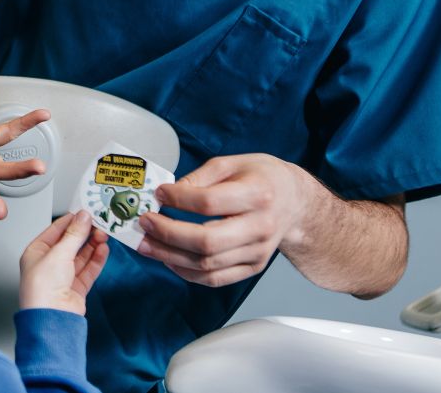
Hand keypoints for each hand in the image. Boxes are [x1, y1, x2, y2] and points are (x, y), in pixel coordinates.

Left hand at [19, 212, 109, 314]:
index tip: (85, 211)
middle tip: (99, 223)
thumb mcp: (59, 254)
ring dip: (93, 245)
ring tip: (104, 235)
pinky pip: (88, 270)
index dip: (71, 220)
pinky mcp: (75, 288)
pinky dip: (96, 259)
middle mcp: (48, 264)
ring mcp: (62, 277)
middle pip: (70, 243)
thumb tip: (83, 217)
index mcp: (36, 252)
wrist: (51, 318)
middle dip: (85, 233)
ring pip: (81, 256)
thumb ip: (74, 235)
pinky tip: (103, 250)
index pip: (55, 230)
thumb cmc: (42, 289)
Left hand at [137, 153, 315, 286]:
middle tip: (145, 223)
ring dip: (170, 256)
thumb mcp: (233, 163)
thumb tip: (168, 194)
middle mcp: (260, 227)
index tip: (160, 193)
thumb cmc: (262, 179)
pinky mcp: (253, 267)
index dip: (179, 199)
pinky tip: (168, 258)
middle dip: (168, 234)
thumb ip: (200, 177)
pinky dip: (187, 272)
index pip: (210, 203)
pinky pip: (215, 278)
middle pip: (207, 241)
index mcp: (257, 194)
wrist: (295, 202)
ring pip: (207, 264)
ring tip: (146, 243)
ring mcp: (258, 252)